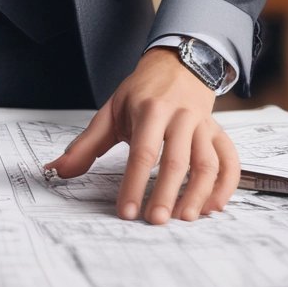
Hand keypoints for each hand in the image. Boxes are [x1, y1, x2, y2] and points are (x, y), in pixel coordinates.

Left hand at [44, 48, 238, 223]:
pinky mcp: (218, 133)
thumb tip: (57, 170)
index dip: (134, 183)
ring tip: (185, 218)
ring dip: (199, 193)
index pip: (143, 151)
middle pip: (177, 160)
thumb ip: (86, 145)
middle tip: (156, 220)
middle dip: (167, 193)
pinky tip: (213, 207)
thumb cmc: (141, 93)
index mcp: (150, 110)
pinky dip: (227, 186)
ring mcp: (203, 125)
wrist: (176, 65)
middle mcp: (180, 117)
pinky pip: (230, 161)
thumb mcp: (111, 111)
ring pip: (208, 162)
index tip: (127, 211)